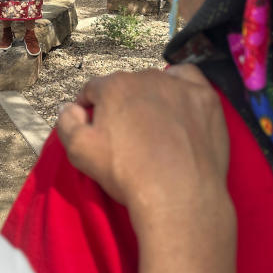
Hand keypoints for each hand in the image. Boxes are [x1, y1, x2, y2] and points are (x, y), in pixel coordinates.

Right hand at [57, 65, 230, 224]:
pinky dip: (180, 88)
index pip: (93, 90)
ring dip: (151, 97)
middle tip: (125, 135)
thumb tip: (69, 108)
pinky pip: (189, 80)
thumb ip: (66, 122)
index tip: (92, 126)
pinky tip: (178, 104)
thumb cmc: (126, 173)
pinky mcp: (205, 98)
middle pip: (126, 86)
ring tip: (154, 125)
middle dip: (121, 105)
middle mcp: (146, 77)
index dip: (89, 108)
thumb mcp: (79, 152)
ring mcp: (180, 86)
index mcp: (113, 86)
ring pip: (157, 83)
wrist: (178, 195)